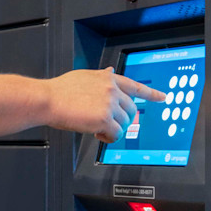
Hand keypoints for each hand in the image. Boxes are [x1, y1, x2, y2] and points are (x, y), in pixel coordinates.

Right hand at [46, 67, 165, 142]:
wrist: (47, 99)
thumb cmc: (59, 91)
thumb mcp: (83, 77)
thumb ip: (100, 77)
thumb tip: (111, 71)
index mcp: (107, 78)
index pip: (135, 85)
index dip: (151, 93)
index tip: (163, 97)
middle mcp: (111, 88)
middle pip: (132, 110)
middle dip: (123, 120)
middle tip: (108, 125)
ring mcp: (109, 102)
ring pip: (124, 124)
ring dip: (113, 130)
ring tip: (97, 128)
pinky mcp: (104, 118)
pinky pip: (116, 134)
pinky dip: (109, 138)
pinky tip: (97, 134)